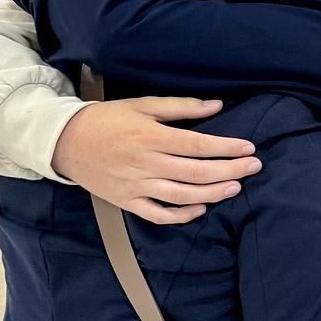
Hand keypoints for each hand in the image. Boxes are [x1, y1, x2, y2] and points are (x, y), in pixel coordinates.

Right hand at [53, 97, 262, 224]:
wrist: (65, 142)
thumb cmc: (107, 119)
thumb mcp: (142, 105)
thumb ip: (180, 107)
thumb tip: (216, 105)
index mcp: (151, 137)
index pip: (197, 145)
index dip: (226, 147)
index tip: (249, 147)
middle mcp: (146, 163)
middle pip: (196, 172)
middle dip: (230, 170)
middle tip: (254, 167)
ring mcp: (136, 186)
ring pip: (182, 196)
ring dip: (213, 193)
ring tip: (235, 187)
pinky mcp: (127, 202)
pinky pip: (159, 214)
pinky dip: (182, 215)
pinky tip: (201, 208)